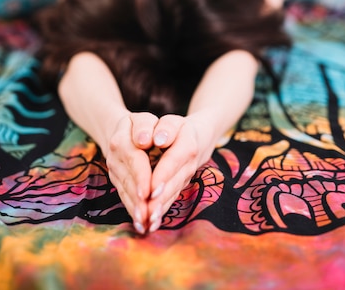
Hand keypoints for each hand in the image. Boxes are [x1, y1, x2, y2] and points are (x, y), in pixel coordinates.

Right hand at [105, 111, 157, 233]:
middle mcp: (114, 157)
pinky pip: (124, 197)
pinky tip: (140, 224)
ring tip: (144, 224)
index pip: (134, 159)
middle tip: (147, 216)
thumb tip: (144, 140)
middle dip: (138, 199)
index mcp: (122, 139)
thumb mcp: (144, 119)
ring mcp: (114, 171)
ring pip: (125, 191)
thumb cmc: (143, 126)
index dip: (142, 176)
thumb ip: (145, 126)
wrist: (123, 131)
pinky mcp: (117, 182)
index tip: (149, 193)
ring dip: (135, 209)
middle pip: (128, 180)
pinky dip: (133, 211)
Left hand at [144, 113, 214, 232]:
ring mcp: (185, 177)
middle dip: (160, 199)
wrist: (197, 137)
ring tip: (149, 222)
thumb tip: (158, 139)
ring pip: (173, 194)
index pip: (173, 160)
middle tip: (147, 214)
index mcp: (186, 144)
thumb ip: (166, 128)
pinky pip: (171, 199)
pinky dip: (161, 212)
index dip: (162, 175)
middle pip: (173, 183)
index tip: (150, 189)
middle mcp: (189, 164)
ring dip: (160, 209)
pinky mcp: (180, 186)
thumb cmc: (178, 128)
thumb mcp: (172, 121)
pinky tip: (151, 224)